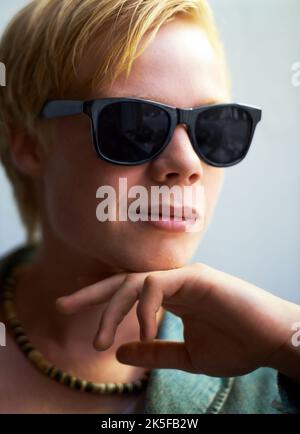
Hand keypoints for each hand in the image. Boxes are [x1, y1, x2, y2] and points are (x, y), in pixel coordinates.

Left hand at [56, 263, 299, 377]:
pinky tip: (143, 331)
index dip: (99, 298)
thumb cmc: (235, 346)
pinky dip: (144, 308)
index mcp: (170, 296)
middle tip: (62, 305)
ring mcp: (184, 276)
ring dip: (113, 310)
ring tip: (99, 343)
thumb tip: (119, 351)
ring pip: (135, 282)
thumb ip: (154, 351)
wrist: (270, 342)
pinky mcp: (196, 277)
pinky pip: (158, 285)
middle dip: (92, 293)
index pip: (127, 291)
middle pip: (123, 280)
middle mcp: (174, 282)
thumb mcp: (186, 356)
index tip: (70, 305)